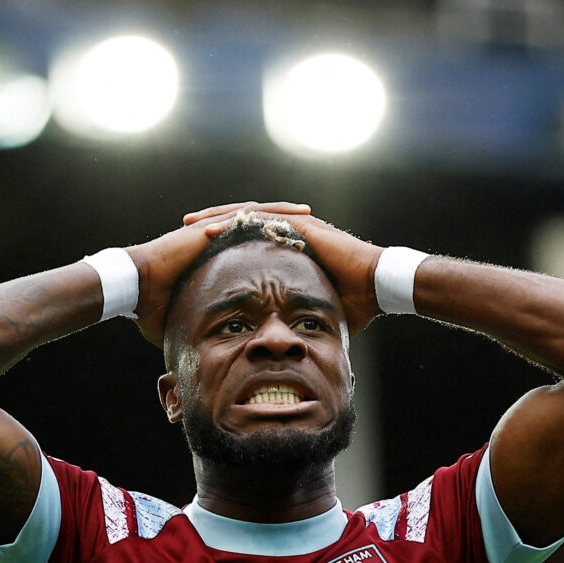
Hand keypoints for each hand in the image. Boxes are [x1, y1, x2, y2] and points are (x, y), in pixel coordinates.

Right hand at [127, 202, 311, 344]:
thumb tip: (205, 354)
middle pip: (260, 225)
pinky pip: (241, 218)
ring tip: (308, 213)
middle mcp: (216, 239)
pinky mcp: (208, 229)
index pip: (253, 246)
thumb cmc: (153, 305)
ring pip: (255, 215)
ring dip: (282, 213)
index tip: (302, 249)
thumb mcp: (186, 319)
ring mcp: (212, 230)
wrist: (135, 289)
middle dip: (287, 223)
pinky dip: (264, 216)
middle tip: (316, 224)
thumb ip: (200, 330)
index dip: (277, 245)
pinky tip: (284, 215)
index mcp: (215, 257)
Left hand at [205, 213, 383, 333]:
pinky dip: (240, 221)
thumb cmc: (356, 302)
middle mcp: (292, 232)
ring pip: (249, 215)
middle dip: (213, 224)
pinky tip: (217, 226)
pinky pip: (265, 219)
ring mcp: (297, 226)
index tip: (198, 249)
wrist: (378, 287)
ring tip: (193, 223)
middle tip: (185, 227)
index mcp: (291, 248)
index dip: (224, 242)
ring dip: (219, 218)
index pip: (250, 239)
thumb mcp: (318, 310)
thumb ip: (302, 319)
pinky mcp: (303, 226)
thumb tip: (291, 346)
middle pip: (243, 222)